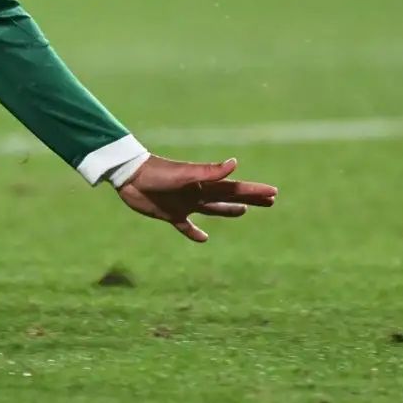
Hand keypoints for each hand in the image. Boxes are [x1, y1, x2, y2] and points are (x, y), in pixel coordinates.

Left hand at [115, 155, 276, 242]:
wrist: (129, 177)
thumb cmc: (156, 173)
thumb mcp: (185, 174)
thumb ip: (209, 171)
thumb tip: (235, 163)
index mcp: (204, 184)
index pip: (235, 188)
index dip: (254, 191)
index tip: (274, 192)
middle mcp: (198, 193)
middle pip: (229, 197)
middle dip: (250, 199)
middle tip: (270, 201)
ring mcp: (185, 204)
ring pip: (213, 209)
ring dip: (228, 211)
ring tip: (244, 212)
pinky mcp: (170, 214)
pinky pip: (187, 227)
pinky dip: (195, 233)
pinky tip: (204, 239)